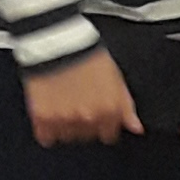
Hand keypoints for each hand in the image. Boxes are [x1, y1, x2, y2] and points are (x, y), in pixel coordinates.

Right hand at [23, 51, 137, 145]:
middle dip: (85, 123)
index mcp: (109, 110)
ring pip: (68, 137)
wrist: (58, 42)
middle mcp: (88, 118)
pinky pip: (46, 137)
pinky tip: (51, 113)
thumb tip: (136, 127)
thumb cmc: (88, 55)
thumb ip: (126, 107)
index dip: (103, 124)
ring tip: (64, 105)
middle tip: (79, 104)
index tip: (97, 115)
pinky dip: (47, 129)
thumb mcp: (115, 78)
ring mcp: (65, 120)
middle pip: (88, 136)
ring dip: (67, 126)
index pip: (109, 135)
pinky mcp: (43, 118)